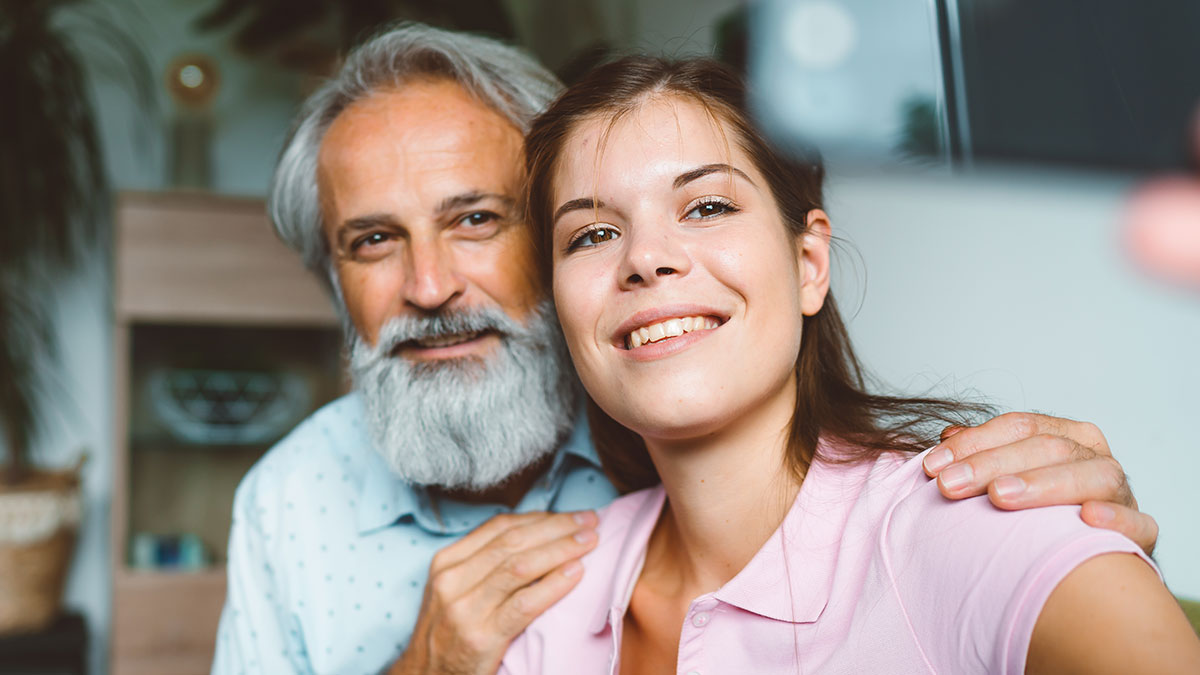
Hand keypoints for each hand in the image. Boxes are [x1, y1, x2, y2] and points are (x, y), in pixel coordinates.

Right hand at [389, 511, 598, 674]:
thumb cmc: (449, 633)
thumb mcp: (455, 590)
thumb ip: (484, 564)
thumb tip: (537, 536)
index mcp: (446, 562)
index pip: (500, 527)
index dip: (541, 518)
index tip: (571, 516)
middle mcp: (452, 580)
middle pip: (513, 541)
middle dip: (557, 527)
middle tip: (589, 522)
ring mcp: (465, 609)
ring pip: (520, 567)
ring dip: (560, 550)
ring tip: (589, 542)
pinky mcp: (481, 638)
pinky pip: (524, 604)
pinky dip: (553, 585)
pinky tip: (575, 574)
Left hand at [922, 412, 1157, 554]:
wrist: (1084, 560)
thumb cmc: (1036, 512)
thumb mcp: (1009, 476)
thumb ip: (982, 454)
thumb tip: (946, 436)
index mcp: (1067, 436)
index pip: (1020, 427)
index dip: (975, 443)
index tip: (932, 466)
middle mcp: (1097, 457)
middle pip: (1048, 448)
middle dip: (992, 464)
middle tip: (950, 485)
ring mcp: (1122, 494)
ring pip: (1092, 476)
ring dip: (1044, 484)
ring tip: (1000, 496)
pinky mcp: (1141, 533)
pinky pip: (1137, 523)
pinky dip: (1116, 519)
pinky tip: (1087, 519)